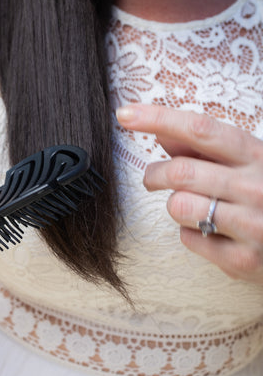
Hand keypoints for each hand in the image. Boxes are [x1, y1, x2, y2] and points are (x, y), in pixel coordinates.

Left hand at [116, 104, 262, 283]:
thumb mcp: (248, 163)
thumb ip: (204, 147)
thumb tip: (161, 131)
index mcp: (257, 156)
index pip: (200, 129)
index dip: (158, 119)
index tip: (126, 114)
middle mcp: (257, 188)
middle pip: (180, 172)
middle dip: (154, 175)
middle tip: (152, 179)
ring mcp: (253, 226)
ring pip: (179, 206)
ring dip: (174, 205)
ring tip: (190, 207)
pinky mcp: (243, 261)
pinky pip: (189, 239)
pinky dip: (190, 233)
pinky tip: (210, 232)